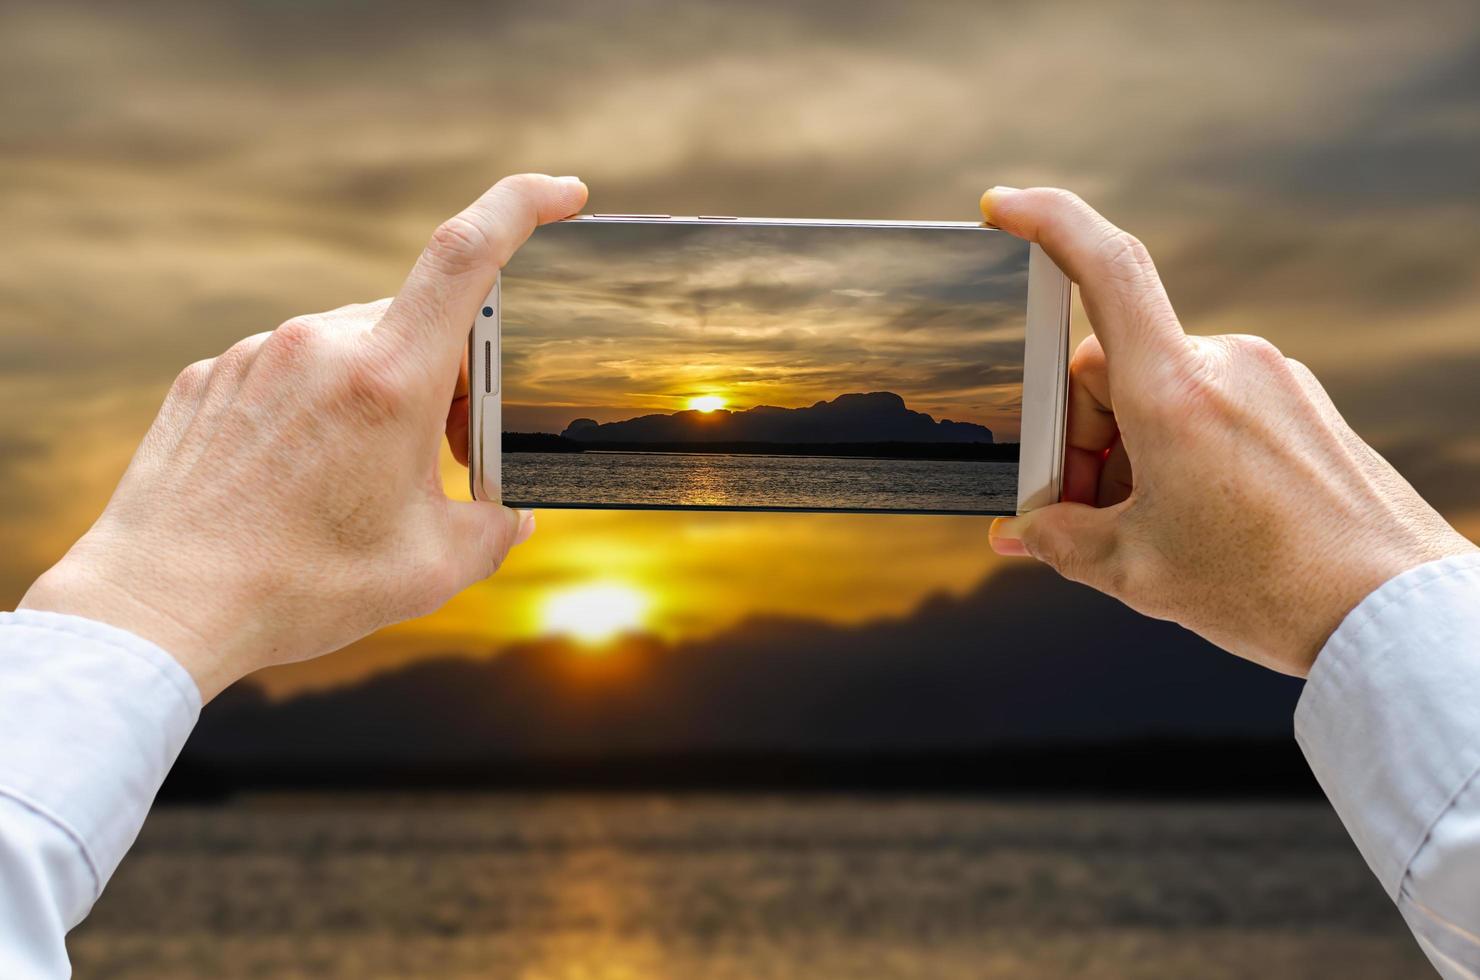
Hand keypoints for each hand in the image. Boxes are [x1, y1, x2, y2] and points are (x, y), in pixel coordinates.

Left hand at [19, 174, 588, 699]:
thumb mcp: (431, 569)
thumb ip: (496, 529)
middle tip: (447, 455)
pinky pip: (289, 372)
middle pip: (420, 326)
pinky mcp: (211, 377)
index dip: (523, 205)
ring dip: (380, 397)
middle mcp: (321, 344)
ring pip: (353, 349)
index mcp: (388, 378)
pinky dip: (317, 412)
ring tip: (356, 482)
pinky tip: (297, 480)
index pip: (468, 254)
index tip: (564, 194)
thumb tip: (512, 514)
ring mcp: (257, 355)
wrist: (159, 604)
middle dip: (452, 378)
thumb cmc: (300, 587)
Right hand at [982, 187, 1475, 676]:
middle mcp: (1227, 365)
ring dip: (1134, 448)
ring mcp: (1271, 378)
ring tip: (1148, 528)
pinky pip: (1212, 404)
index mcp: (1176, 392)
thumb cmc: (1274, 590)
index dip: (1044, 222)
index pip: (1104, 268)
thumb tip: (1021, 532)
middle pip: (1113, 364)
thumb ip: (1060, 541)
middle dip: (1084, 435)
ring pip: (1162, 390)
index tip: (1001, 207)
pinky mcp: (1300, 402)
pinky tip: (1194, 513)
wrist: (1392, 612)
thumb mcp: (1138, 572)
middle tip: (1084, 510)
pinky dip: (1181, 448)